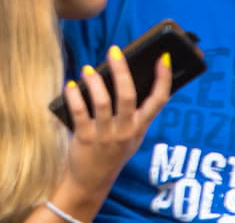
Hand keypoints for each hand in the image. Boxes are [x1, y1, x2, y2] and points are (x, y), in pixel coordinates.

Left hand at [59, 46, 172, 200]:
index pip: (158, 101)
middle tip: (114, 51)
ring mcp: (105, 135)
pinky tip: (70, 85)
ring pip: (102, 102)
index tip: (164, 58)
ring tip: (88, 69)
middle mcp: (125, 131)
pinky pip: (79, 112)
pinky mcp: (85, 138)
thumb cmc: (111, 153)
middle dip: (122, 70)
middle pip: (128, 96)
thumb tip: (127, 76)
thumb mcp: (130, 136)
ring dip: (94, 81)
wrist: (91, 183)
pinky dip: (74, 96)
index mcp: (139, 127)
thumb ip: (133, 113)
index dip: (164, 79)